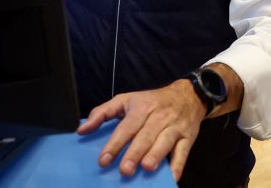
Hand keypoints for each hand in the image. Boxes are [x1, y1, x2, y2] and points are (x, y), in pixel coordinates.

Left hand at [76, 79, 205, 182]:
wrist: (188, 95)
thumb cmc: (152, 101)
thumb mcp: (126, 99)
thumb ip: (102, 113)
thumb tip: (81, 130)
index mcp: (142, 107)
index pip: (127, 127)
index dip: (115, 144)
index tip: (103, 160)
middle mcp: (159, 116)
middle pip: (146, 135)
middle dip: (135, 152)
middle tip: (124, 170)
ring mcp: (175, 126)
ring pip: (165, 141)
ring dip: (156, 155)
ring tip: (146, 168)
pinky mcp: (188, 136)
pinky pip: (184, 151)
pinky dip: (178, 164)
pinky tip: (172, 176)